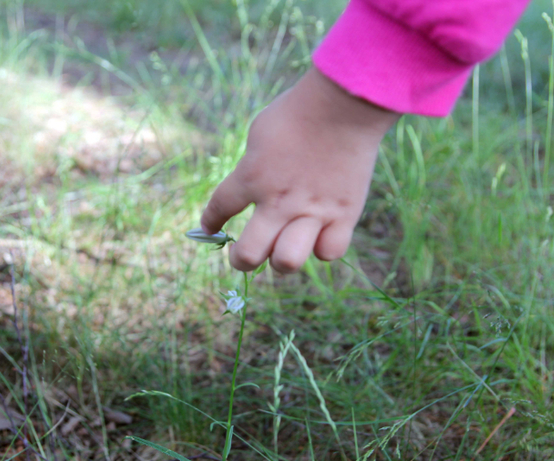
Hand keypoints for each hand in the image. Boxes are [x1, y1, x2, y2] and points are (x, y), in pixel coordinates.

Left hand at [200, 67, 399, 272]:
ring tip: (285, 246)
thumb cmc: (298, 110)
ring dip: (282, 258)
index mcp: (251, 177)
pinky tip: (320, 235)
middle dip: (242, 259)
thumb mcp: (259, 133)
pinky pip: (329, 252)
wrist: (343, 104)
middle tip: (247, 252)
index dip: (211, 222)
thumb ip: (253, 166)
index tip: (209, 228)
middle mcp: (278, 202)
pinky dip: (322, 247)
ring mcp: (312, 212)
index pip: (220, 209)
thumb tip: (252, 187)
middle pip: (250, 254)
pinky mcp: (344, 214)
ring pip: (288, 262)